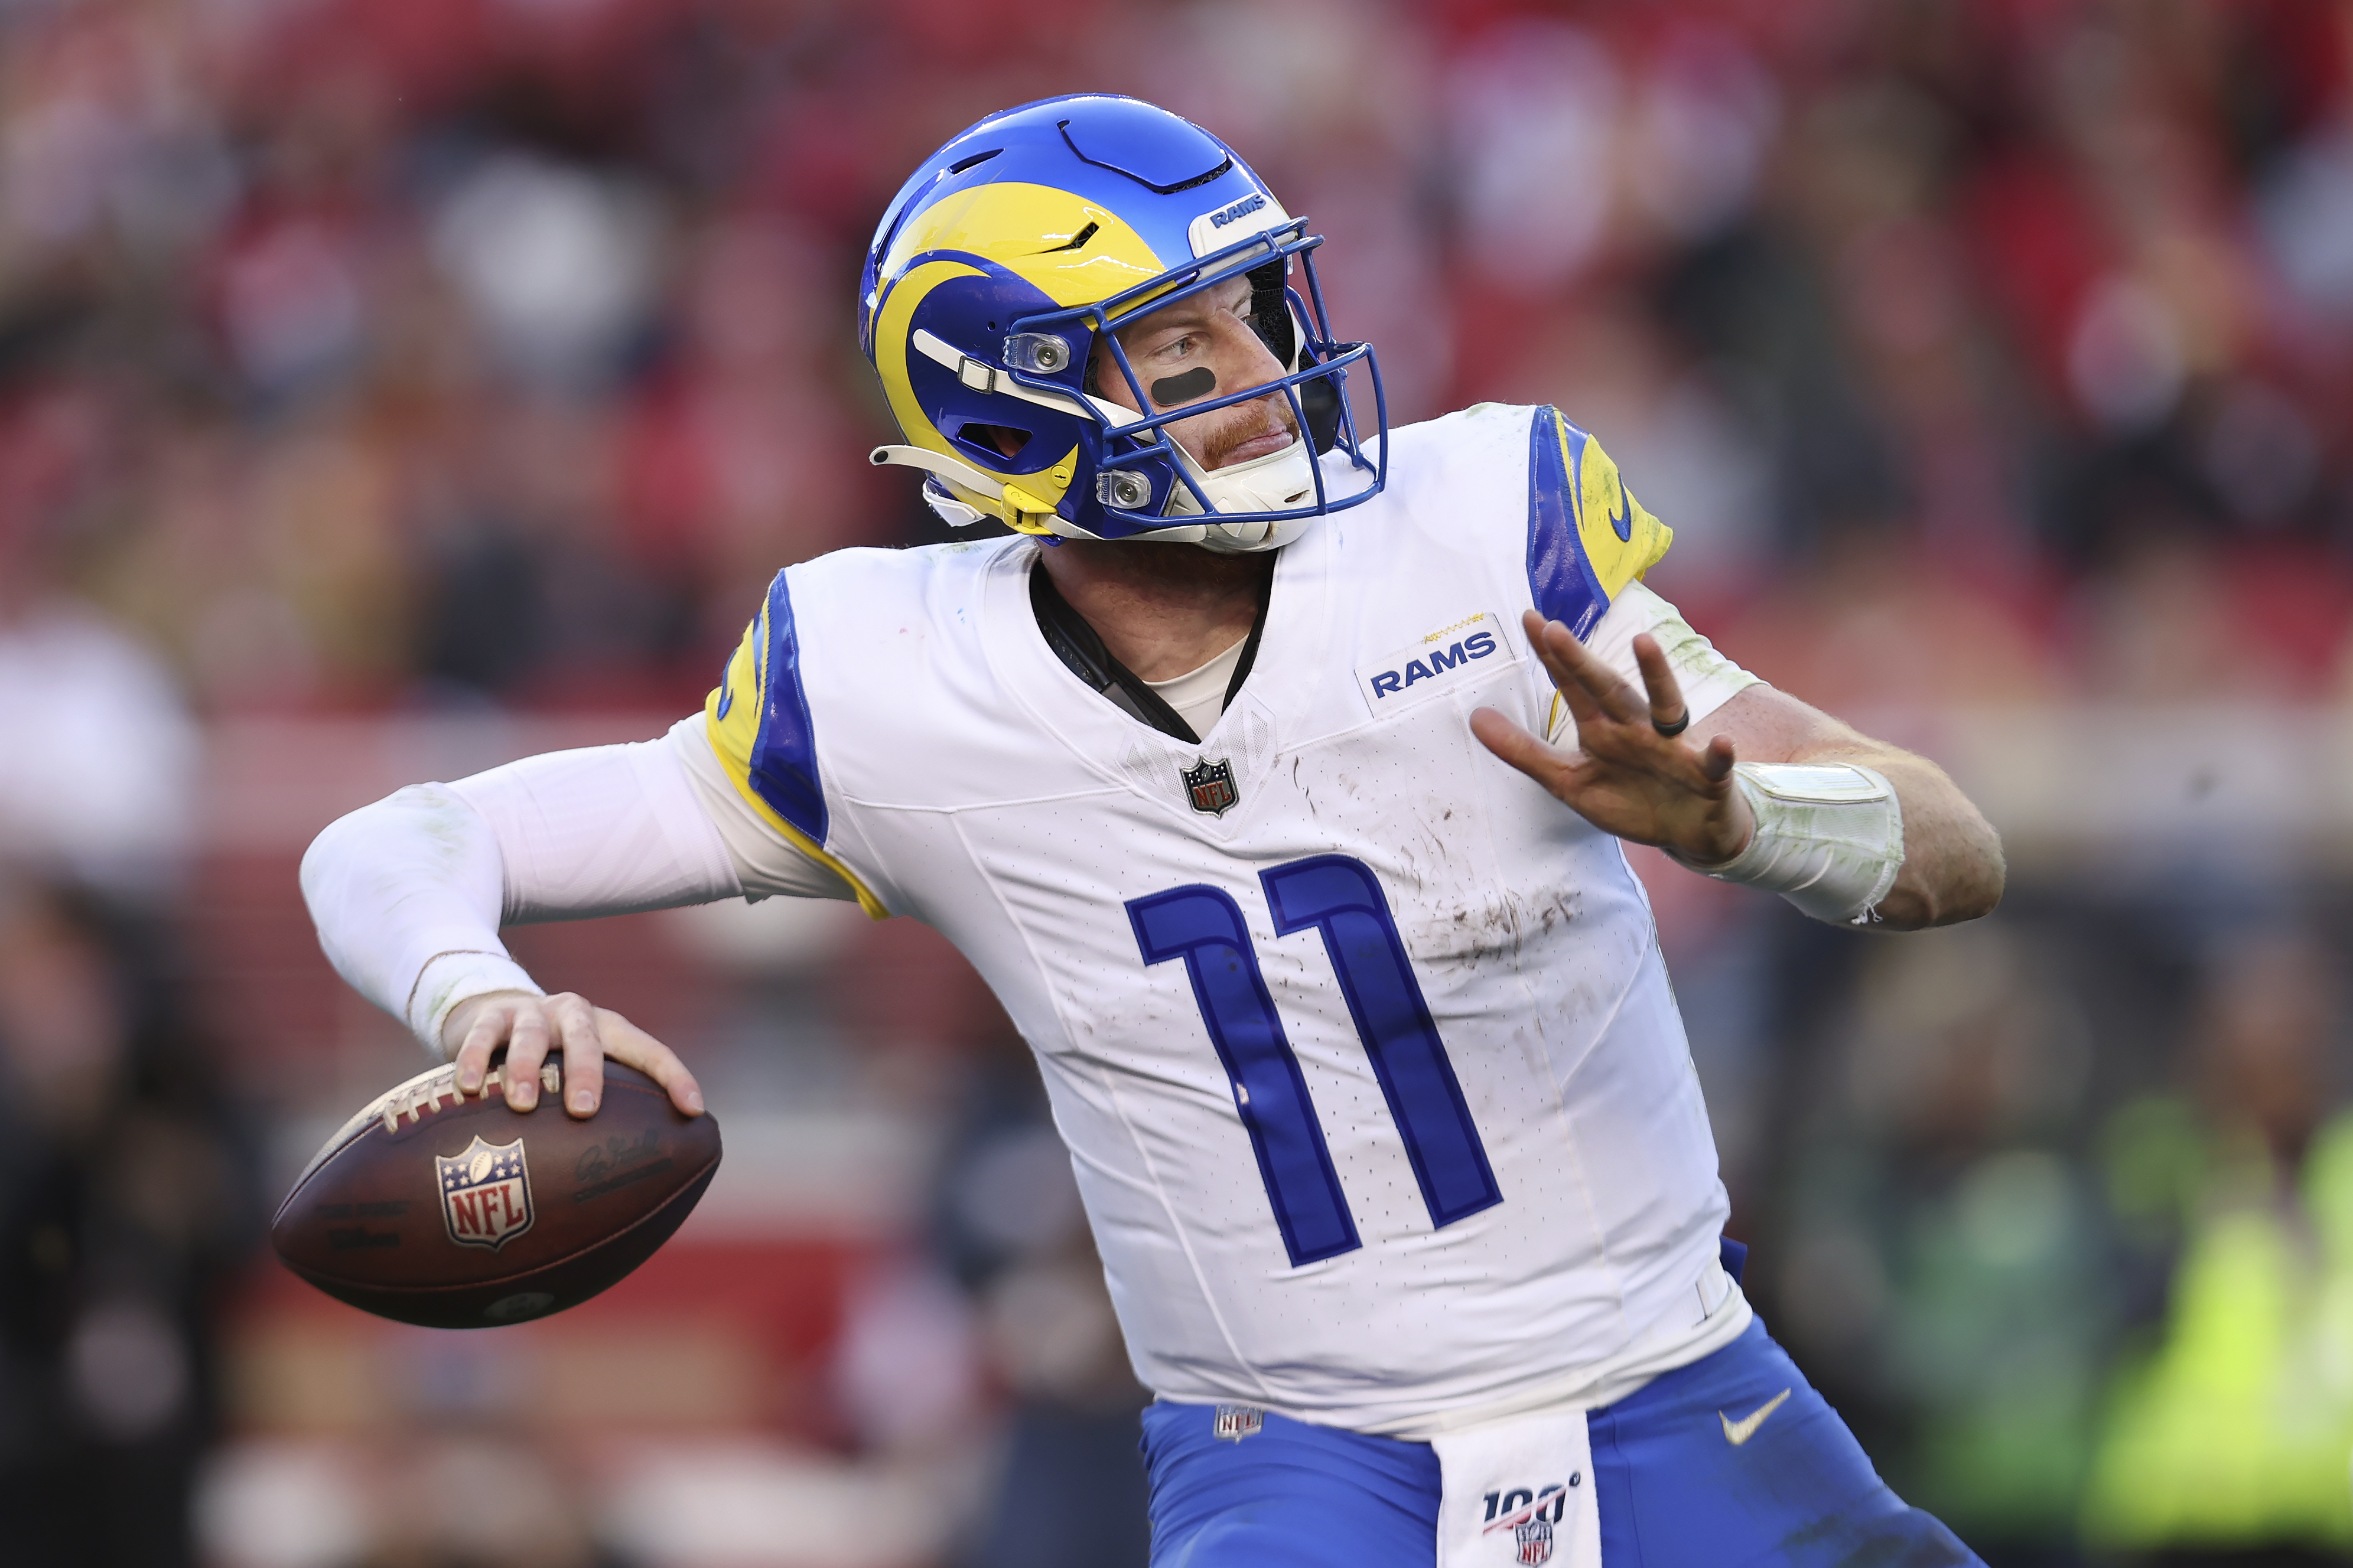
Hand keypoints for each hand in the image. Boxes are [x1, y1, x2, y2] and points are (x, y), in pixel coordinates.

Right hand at [439, 991, 704, 1119]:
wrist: (497, 1011)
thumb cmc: (553, 1062)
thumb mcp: (583, 1074)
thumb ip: (605, 1115)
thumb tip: (630, 1198)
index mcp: (611, 1030)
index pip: (651, 1051)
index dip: (675, 1078)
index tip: (695, 1111)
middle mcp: (576, 1016)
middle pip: (587, 1039)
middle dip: (587, 1073)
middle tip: (584, 1111)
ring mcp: (533, 1012)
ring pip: (531, 1036)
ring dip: (526, 1070)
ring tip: (521, 1105)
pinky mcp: (491, 1015)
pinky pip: (483, 1035)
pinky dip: (475, 1059)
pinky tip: (468, 1087)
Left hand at [1469, 611, 1754, 864]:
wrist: (1689, 833)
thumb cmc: (1631, 800)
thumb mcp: (1569, 782)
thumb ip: (1524, 753)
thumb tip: (1475, 719)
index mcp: (1603, 729)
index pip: (1573, 685)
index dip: (1552, 656)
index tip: (1530, 619)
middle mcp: (1637, 728)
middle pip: (1607, 688)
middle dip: (1581, 660)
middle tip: (1554, 629)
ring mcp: (1674, 748)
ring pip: (1665, 706)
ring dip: (1656, 675)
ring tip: (1644, 643)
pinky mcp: (1708, 776)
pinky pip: (1716, 763)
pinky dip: (1720, 754)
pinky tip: (1722, 744)